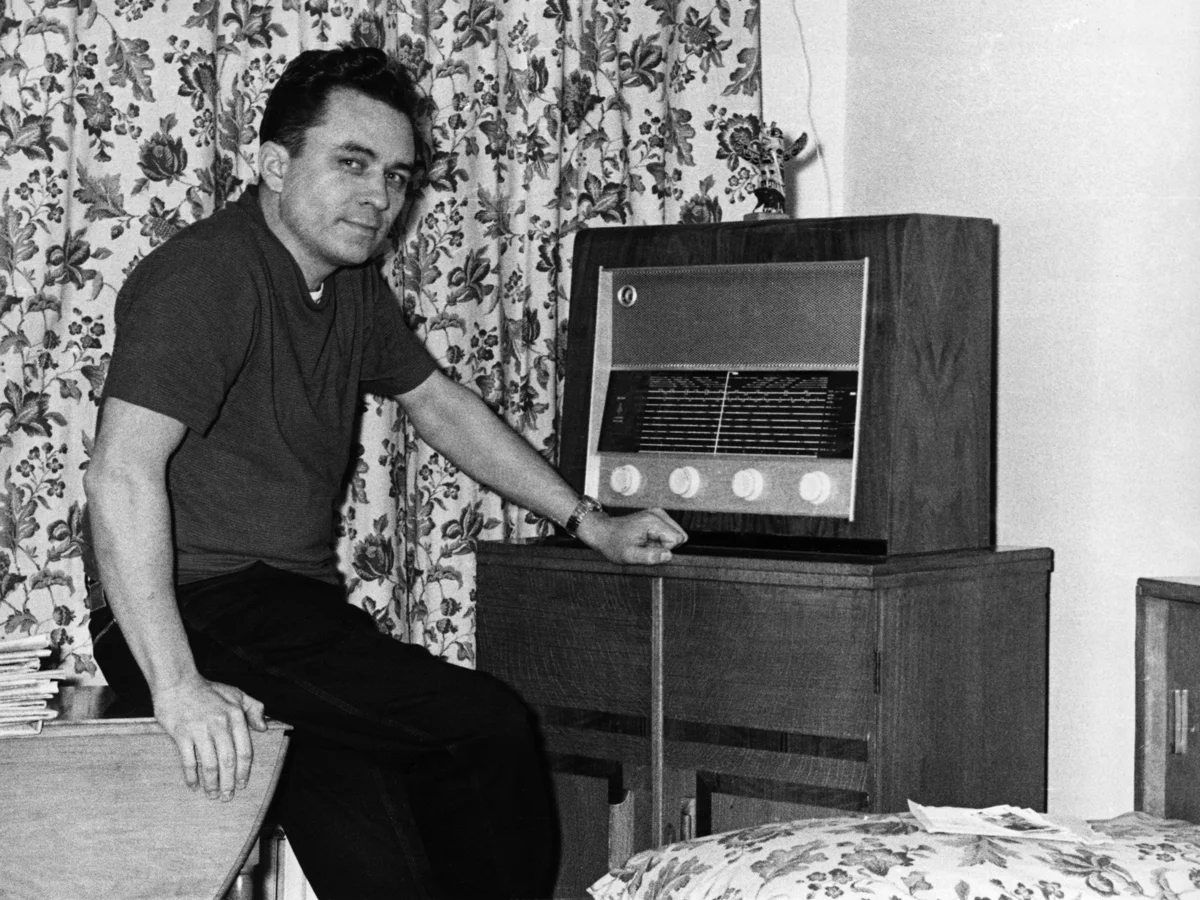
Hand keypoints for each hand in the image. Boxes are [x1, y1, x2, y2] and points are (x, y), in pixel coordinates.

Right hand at [152, 676, 266, 800]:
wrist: (178, 682)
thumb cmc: (208, 690)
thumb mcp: (236, 694)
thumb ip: (254, 709)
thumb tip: (264, 728)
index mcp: (236, 716)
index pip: (245, 750)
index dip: (244, 770)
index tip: (243, 784)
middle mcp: (220, 724)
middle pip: (228, 761)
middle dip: (230, 782)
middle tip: (228, 797)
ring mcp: (200, 730)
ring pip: (209, 764)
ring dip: (212, 783)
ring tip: (213, 795)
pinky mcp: (182, 734)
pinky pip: (188, 761)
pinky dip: (192, 776)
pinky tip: (194, 786)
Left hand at [579, 508, 687, 564]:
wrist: (604, 532)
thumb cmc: (614, 544)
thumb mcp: (629, 556)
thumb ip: (650, 557)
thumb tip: (668, 556)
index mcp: (653, 521)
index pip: (677, 539)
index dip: (663, 549)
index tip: (648, 548)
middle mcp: (658, 513)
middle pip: (679, 536)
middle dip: (664, 546)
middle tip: (646, 546)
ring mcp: (658, 513)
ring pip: (676, 534)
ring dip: (661, 543)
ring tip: (645, 543)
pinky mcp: (657, 516)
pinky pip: (669, 532)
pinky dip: (659, 539)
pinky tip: (646, 539)